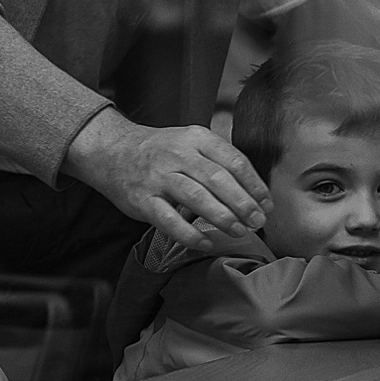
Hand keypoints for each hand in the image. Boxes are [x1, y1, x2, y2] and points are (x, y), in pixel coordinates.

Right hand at [65, 110, 269, 252]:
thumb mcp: (192, 142)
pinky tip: (206, 242)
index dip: (255, 185)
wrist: (112, 150)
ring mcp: (158, 177)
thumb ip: (220, 161)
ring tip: (240, 231)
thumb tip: (256, 194)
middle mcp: (178, 154)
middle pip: (218, 179)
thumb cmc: (162, 151)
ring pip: (196, 197)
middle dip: (243, 203)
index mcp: (197, 138)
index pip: (234, 161)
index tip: (267, 204)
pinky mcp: (142, 199)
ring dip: (222, 217)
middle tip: (258, 221)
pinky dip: (189, 233)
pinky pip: (168, 219)